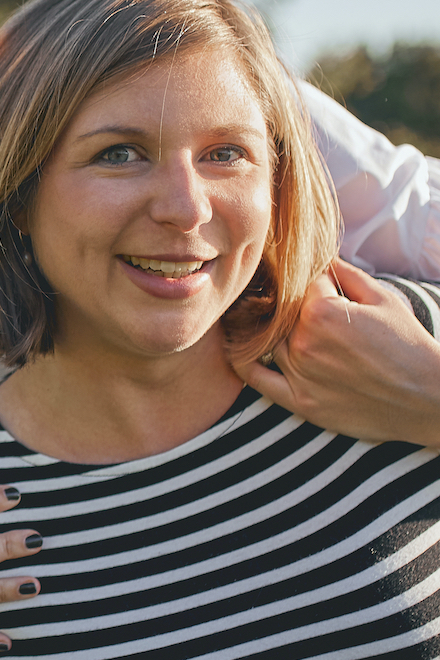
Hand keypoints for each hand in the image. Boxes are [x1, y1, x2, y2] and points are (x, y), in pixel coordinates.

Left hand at [234, 260, 439, 446]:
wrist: (428, 398)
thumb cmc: (409, 346)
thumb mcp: (384, 299)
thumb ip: (346, 274)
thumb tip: (320, 257)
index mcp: (322, 312)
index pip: (299, 286)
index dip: (311, 285)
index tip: (318, 287)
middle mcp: (304, 342)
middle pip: (280, 314)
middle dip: (290, 308)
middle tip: (301, 309)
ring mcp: (299, 374)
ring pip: (269, 342)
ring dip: (271, 332)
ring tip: (277, 325)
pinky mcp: (299, 402)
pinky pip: (257, 379)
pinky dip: (243, 363)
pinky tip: (238, 350)